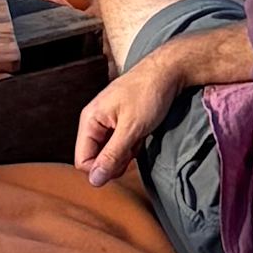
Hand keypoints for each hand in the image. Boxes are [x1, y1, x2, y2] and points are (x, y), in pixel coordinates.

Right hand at [70, 46, 192, 184]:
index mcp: (90, 120)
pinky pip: (120, 146)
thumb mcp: (131, 129)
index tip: (124, 162)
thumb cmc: (148, 94)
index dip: (102, 169)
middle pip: (96, 159)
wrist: (169, 71)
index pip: (83, 161)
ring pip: (109, 154)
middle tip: (133, 147)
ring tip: (138, 137)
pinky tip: (142, 134)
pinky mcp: (120, 123)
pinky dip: (132, 146)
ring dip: (125, 154)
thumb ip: (111, 155)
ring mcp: (107, 122)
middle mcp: (94, 121)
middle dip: (115, 161)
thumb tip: (94, 181)